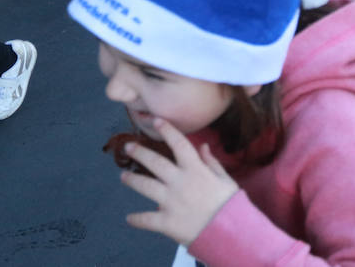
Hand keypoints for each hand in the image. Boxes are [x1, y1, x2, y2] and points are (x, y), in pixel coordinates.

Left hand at [119, 118, 239, 246]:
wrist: (231, 234)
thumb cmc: (231, 206)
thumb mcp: (226, 180)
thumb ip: (212, 163)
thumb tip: (203, 146)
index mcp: (195, 170)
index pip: (179, 144)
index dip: (167, 130)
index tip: (156, 120)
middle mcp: (179, 182)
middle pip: (155, 163)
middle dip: (140, 153)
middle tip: (128, 147)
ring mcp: (170, 202)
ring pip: (146, 186)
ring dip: (132, 180)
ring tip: (123, 176)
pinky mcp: (166, 222)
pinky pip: (147, 219)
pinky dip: (136, 219)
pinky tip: (129, 218)